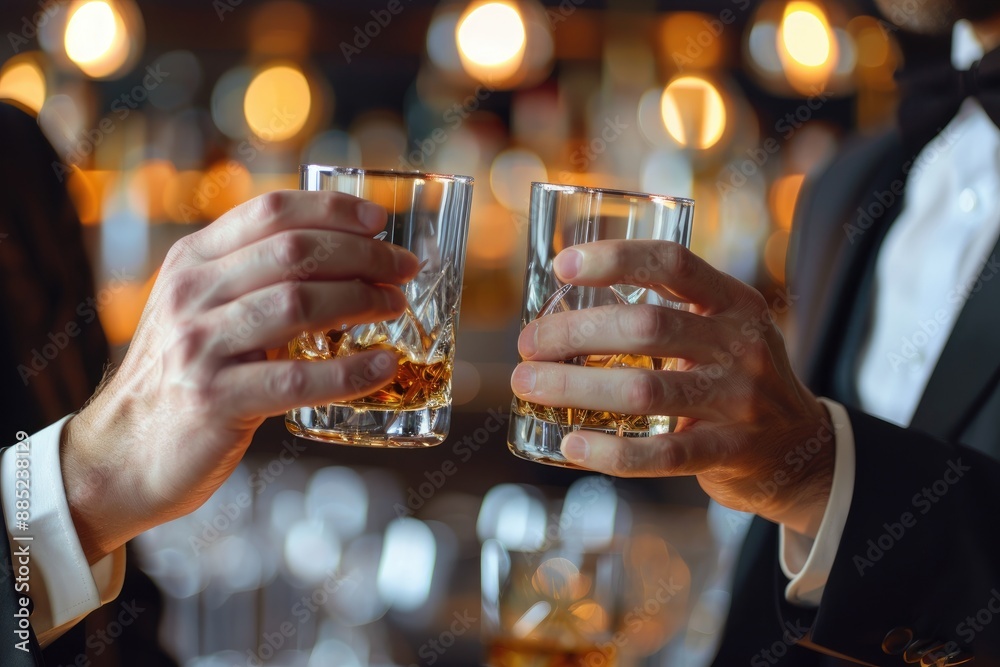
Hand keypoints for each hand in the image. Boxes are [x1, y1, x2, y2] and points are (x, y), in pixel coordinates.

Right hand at [61, 191, 419, 561]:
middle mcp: (191, 294)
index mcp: (192, 262)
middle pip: (294, 252)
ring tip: (396, 308)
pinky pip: (297, 380)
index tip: (379, 221)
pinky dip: (349, 372)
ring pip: (298, 305)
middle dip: (364, 256)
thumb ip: (249, 280)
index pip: (270, 212)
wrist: (122, 453)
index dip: (333, 209)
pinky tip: (383, 365)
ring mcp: (199, 347)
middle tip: (404, 270)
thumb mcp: (199, 311)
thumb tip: (341, 257)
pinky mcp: (214, 400)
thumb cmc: (180, 376)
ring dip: (361, 301)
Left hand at [510, 240, 834, 536]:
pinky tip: (570, 445)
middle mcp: (740, 344)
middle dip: (574, 332)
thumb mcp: (724, 331)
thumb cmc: (737, 379)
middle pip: (646, 327)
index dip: (615, 259)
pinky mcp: (729, 452)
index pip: (673, 263)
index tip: (562, 265)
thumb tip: (568, 308)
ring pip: (644, 389)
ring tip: (528, 385)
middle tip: (528, 344)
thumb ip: (670, 314)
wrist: (802, 449)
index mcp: (734, 303)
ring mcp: (738, 401)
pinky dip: (610, 452)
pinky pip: (661, 454)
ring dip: (574, 387)